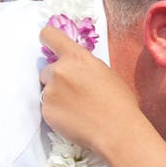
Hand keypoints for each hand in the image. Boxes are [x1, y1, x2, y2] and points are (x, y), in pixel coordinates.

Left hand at [39, 25, 142, 153]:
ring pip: (47, 90)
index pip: (49, 35)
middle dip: (57, 79)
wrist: (117, 130)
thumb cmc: (119, 102)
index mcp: (76, 57)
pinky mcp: (46, 111)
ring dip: (56, 96)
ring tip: (77, 108)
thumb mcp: (105, 72)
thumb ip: (84, 66)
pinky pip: (47, 108)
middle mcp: (59, 70)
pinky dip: (57, 113)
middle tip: (76, 93)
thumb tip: (75, 67)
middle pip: (47, 69)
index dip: (48, 40)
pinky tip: (74, 119)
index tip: (50, 47)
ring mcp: (50, 91)